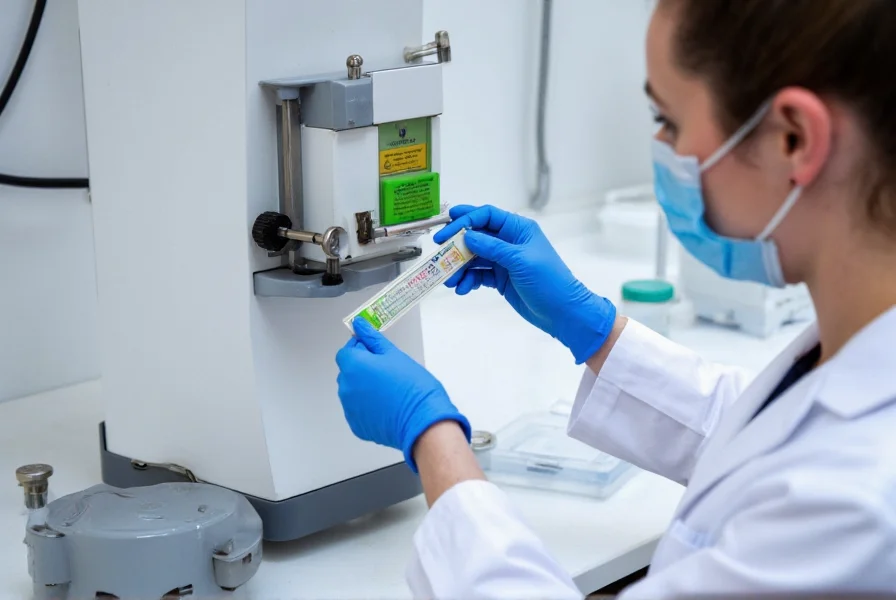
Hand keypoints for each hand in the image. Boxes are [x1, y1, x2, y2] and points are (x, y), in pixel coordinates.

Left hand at [335, 317, 470, 471]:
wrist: (422, 421)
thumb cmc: (413, 388)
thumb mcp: (394, 355)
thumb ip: (372, 339)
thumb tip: (359, 325)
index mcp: (354, 366)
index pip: (346, 351)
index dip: (360, 349)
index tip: (374, 351)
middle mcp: (346, 387)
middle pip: (348, 371)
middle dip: (362, 368)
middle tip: (386, 371)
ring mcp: (350, 408)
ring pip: (352, 391)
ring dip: (364, 387)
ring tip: (389, 390)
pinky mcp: (357, 425)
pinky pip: (358, 410)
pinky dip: (367, 406)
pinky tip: (386, 405)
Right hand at [433, 204, 616, 363]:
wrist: (563, 312)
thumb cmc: (549, 281)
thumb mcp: (520, 260)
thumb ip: (492, 247)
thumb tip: (469, 235)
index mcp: (518, 229)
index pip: (487, 216)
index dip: (465, 219)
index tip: (447, 230)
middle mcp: (509, 242)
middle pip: (476, 236)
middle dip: (457, 245)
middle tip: (439, 253)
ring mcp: (504, 261)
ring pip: (474, 258)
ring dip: (459, 267)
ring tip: (449, 279)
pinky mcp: (500, 279)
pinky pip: (478, 275)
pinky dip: (468, 281)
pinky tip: (462, 289)